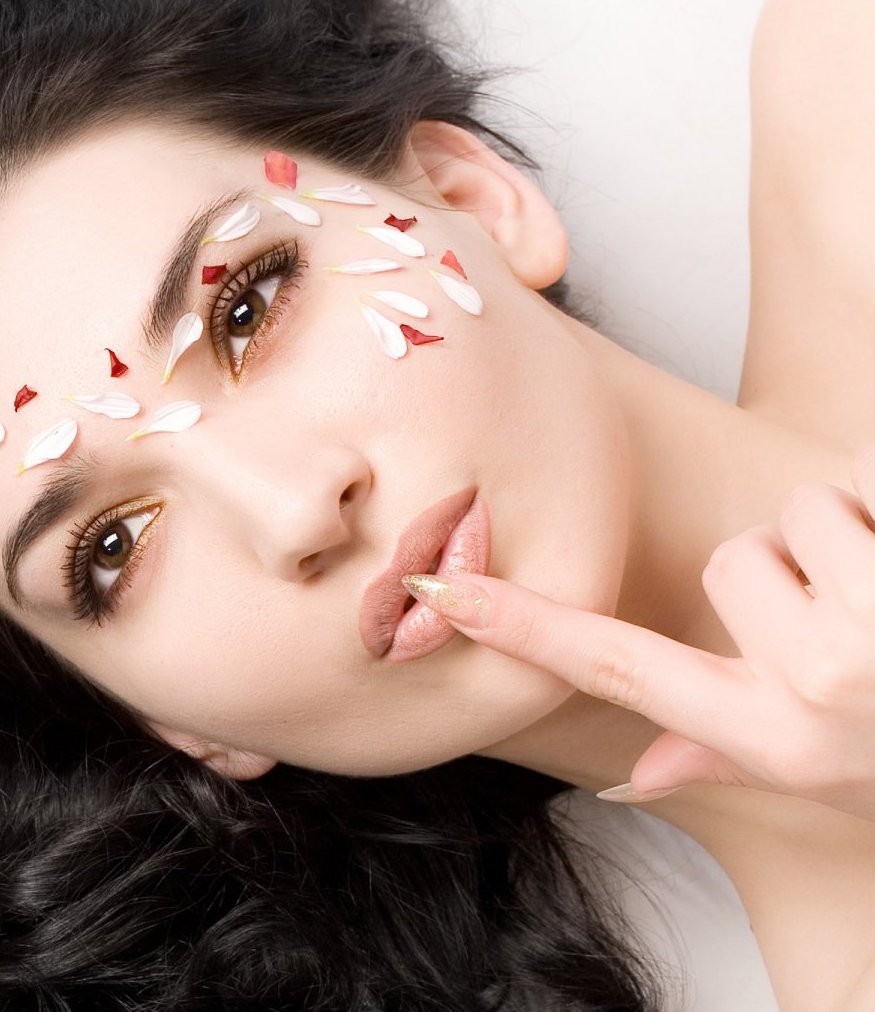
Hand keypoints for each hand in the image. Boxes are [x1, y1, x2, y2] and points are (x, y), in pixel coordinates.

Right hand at [404, 444, 874, 821]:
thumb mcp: (827, 771)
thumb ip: (722, 755)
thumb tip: (633, 779)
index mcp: (770, 736)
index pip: (614, 669)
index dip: (522, 627)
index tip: (444, 588)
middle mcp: (808, 697)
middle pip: (730, 561)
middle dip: (789, 567)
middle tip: (858, 614)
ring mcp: (863, 640)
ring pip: (793, 519)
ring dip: (846, 535)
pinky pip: (852, 497)